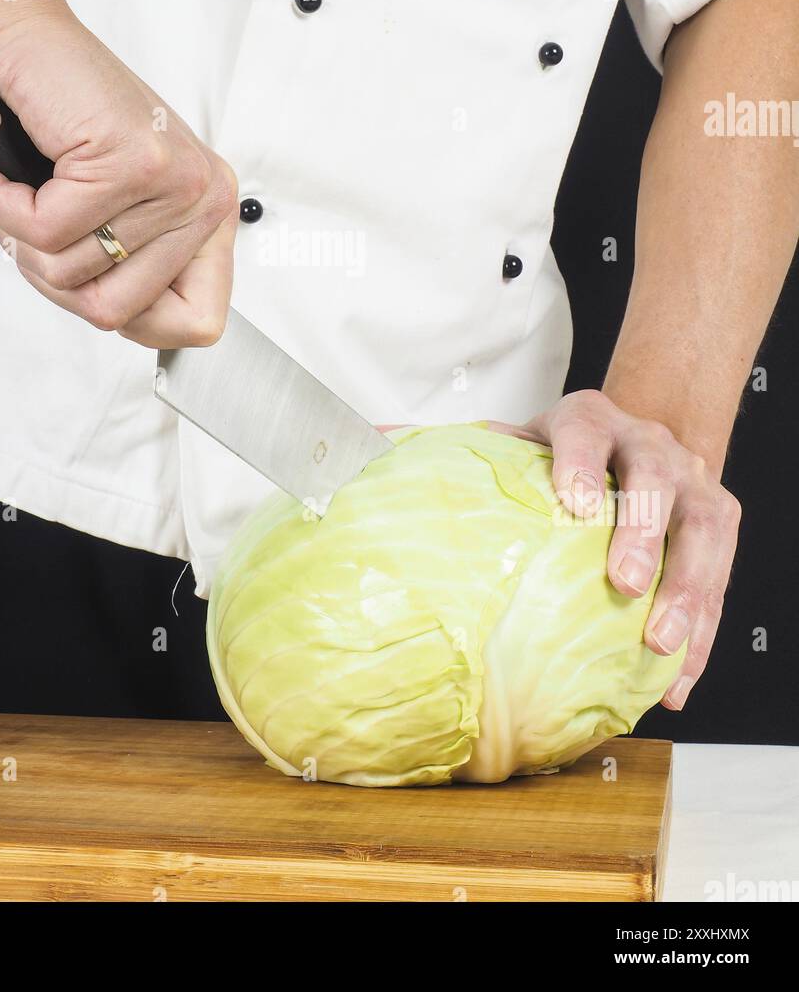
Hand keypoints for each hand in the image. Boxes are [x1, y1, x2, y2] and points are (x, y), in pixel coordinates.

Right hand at [0, 0, 238, 347]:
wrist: (23, 44)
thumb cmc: (62, 118)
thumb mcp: (113, 206)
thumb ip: (131, 266)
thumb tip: (133, 326)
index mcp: (210, 214)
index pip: (199, 321)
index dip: (140, 325)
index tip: (95, 285)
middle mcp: (204, 198)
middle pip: (118, 312)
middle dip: (53, 280)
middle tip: (32, 226)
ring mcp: (172, 181)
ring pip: (71, 275)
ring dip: (19, 240)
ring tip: (18, 190)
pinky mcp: (127, 162)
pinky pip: (43, 232)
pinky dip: (0, 205)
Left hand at [485, 389, 740, 710]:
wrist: (639, 435)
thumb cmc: (563, 453)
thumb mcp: (519, 439)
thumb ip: (465, 450)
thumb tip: (378, 439)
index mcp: (590, 420)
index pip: (585, 431)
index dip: (580, 462)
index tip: (572, 500)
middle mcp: (649, 444)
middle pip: (654, 481)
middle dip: (642, 531)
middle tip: (623, 581)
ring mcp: (692, 482)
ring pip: (702, 531)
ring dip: (686, 590)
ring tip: (660, 642)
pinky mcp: (720, 521)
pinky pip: (720, 579)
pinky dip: (702, 632)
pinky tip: (676, 680)